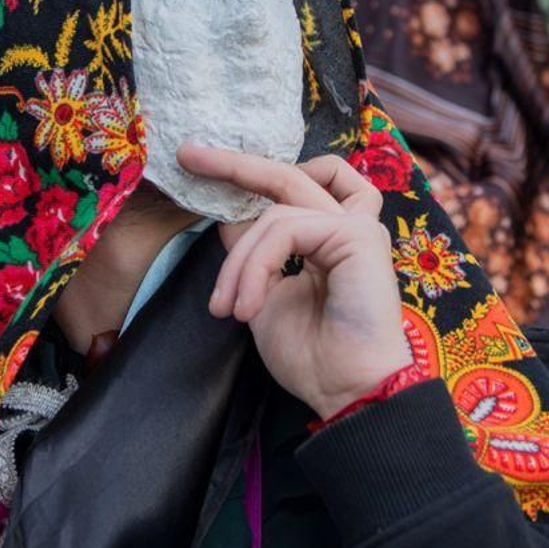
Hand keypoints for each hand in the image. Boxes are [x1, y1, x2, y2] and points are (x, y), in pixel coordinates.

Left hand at [179, 144, 412, 419]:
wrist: (347, 393)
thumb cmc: (313, 356)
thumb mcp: (263, 296)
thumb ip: (251, 253)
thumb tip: (226, 216)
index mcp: (328, 240)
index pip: (288, 191)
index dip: (247, 176)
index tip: (199, 165)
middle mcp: (346, 226)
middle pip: (288, 176)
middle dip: (234, 163)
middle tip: (190, 154)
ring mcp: (356, 227)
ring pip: (274, 212)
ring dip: (238, 263)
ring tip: (227, 308)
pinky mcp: (358, 235)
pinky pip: (285, 230)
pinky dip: (257, 265)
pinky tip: (250, 307)